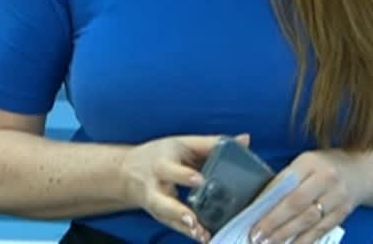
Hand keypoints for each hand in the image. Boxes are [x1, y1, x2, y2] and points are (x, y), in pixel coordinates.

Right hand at [120, 133, 251, 242]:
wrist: (127, 172)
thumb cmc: (162, 154)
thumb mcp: (183, 144)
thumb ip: (212, 144)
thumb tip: (245, 140)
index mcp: (163, 162)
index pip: (172, 168)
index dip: (185, 175)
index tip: (200, 181)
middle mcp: (155, 184)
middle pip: (162, 200)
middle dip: (177, 210)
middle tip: (193, 219)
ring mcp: (155, 202)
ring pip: (166, 216)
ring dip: (183, 226)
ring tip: (200, 233)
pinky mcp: (158, 215)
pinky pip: (172, 225)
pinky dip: (186, 232)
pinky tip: (203, 237)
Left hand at [249, 149, 367, 243]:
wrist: (363, 171)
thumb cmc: (326, 166)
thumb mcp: (306, 163)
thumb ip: (287, 179)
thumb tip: (261, 204)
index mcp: (311, 162)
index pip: (285, 183)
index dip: (267, 201)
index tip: (251, 215)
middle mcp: (326, 178)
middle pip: (297, 204)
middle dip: (274, 222)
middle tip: (256, 235)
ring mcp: (337, 197)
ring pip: (308, 220)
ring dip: (286, 235)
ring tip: (268, 243)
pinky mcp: (343, 214)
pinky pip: (321, 230)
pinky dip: (304, 241)